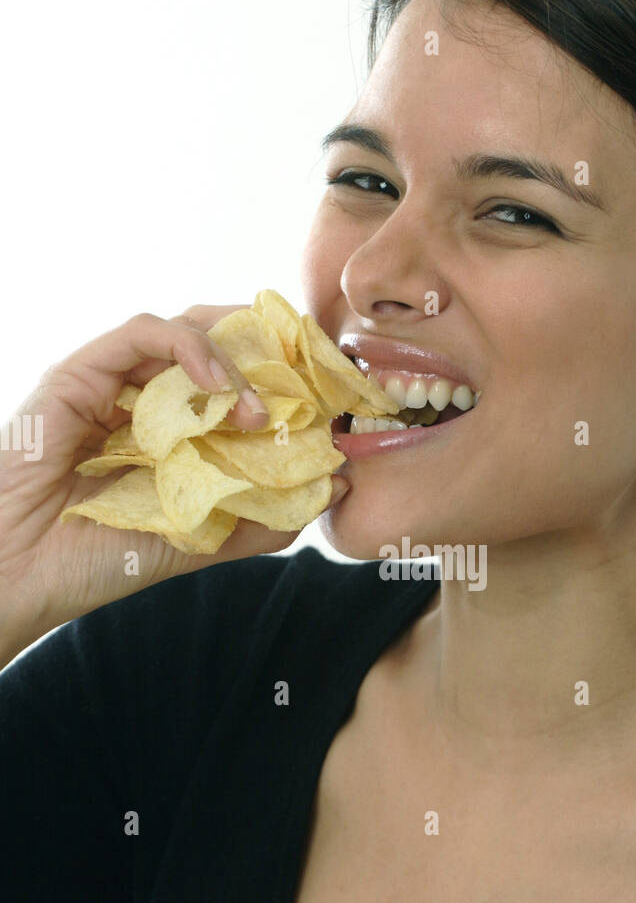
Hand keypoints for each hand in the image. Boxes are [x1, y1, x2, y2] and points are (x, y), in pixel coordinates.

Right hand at [0, 304, 346, 660]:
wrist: (23, 574)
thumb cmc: (99, 560)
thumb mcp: (205, 541)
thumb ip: (267, 517)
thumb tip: (338, 486)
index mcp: (174, 430)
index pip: (238, 378)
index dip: (285, 375)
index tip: (329, 395)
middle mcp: (145, 397)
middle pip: (219, 341)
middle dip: (272, 352)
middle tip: (311, 381)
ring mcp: (112, 381)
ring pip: (187, 328)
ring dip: (237, 359)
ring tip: (264, 406)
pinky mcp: (80, 373)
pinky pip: (142, 332)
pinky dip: (190, 347)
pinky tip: (221, 386)